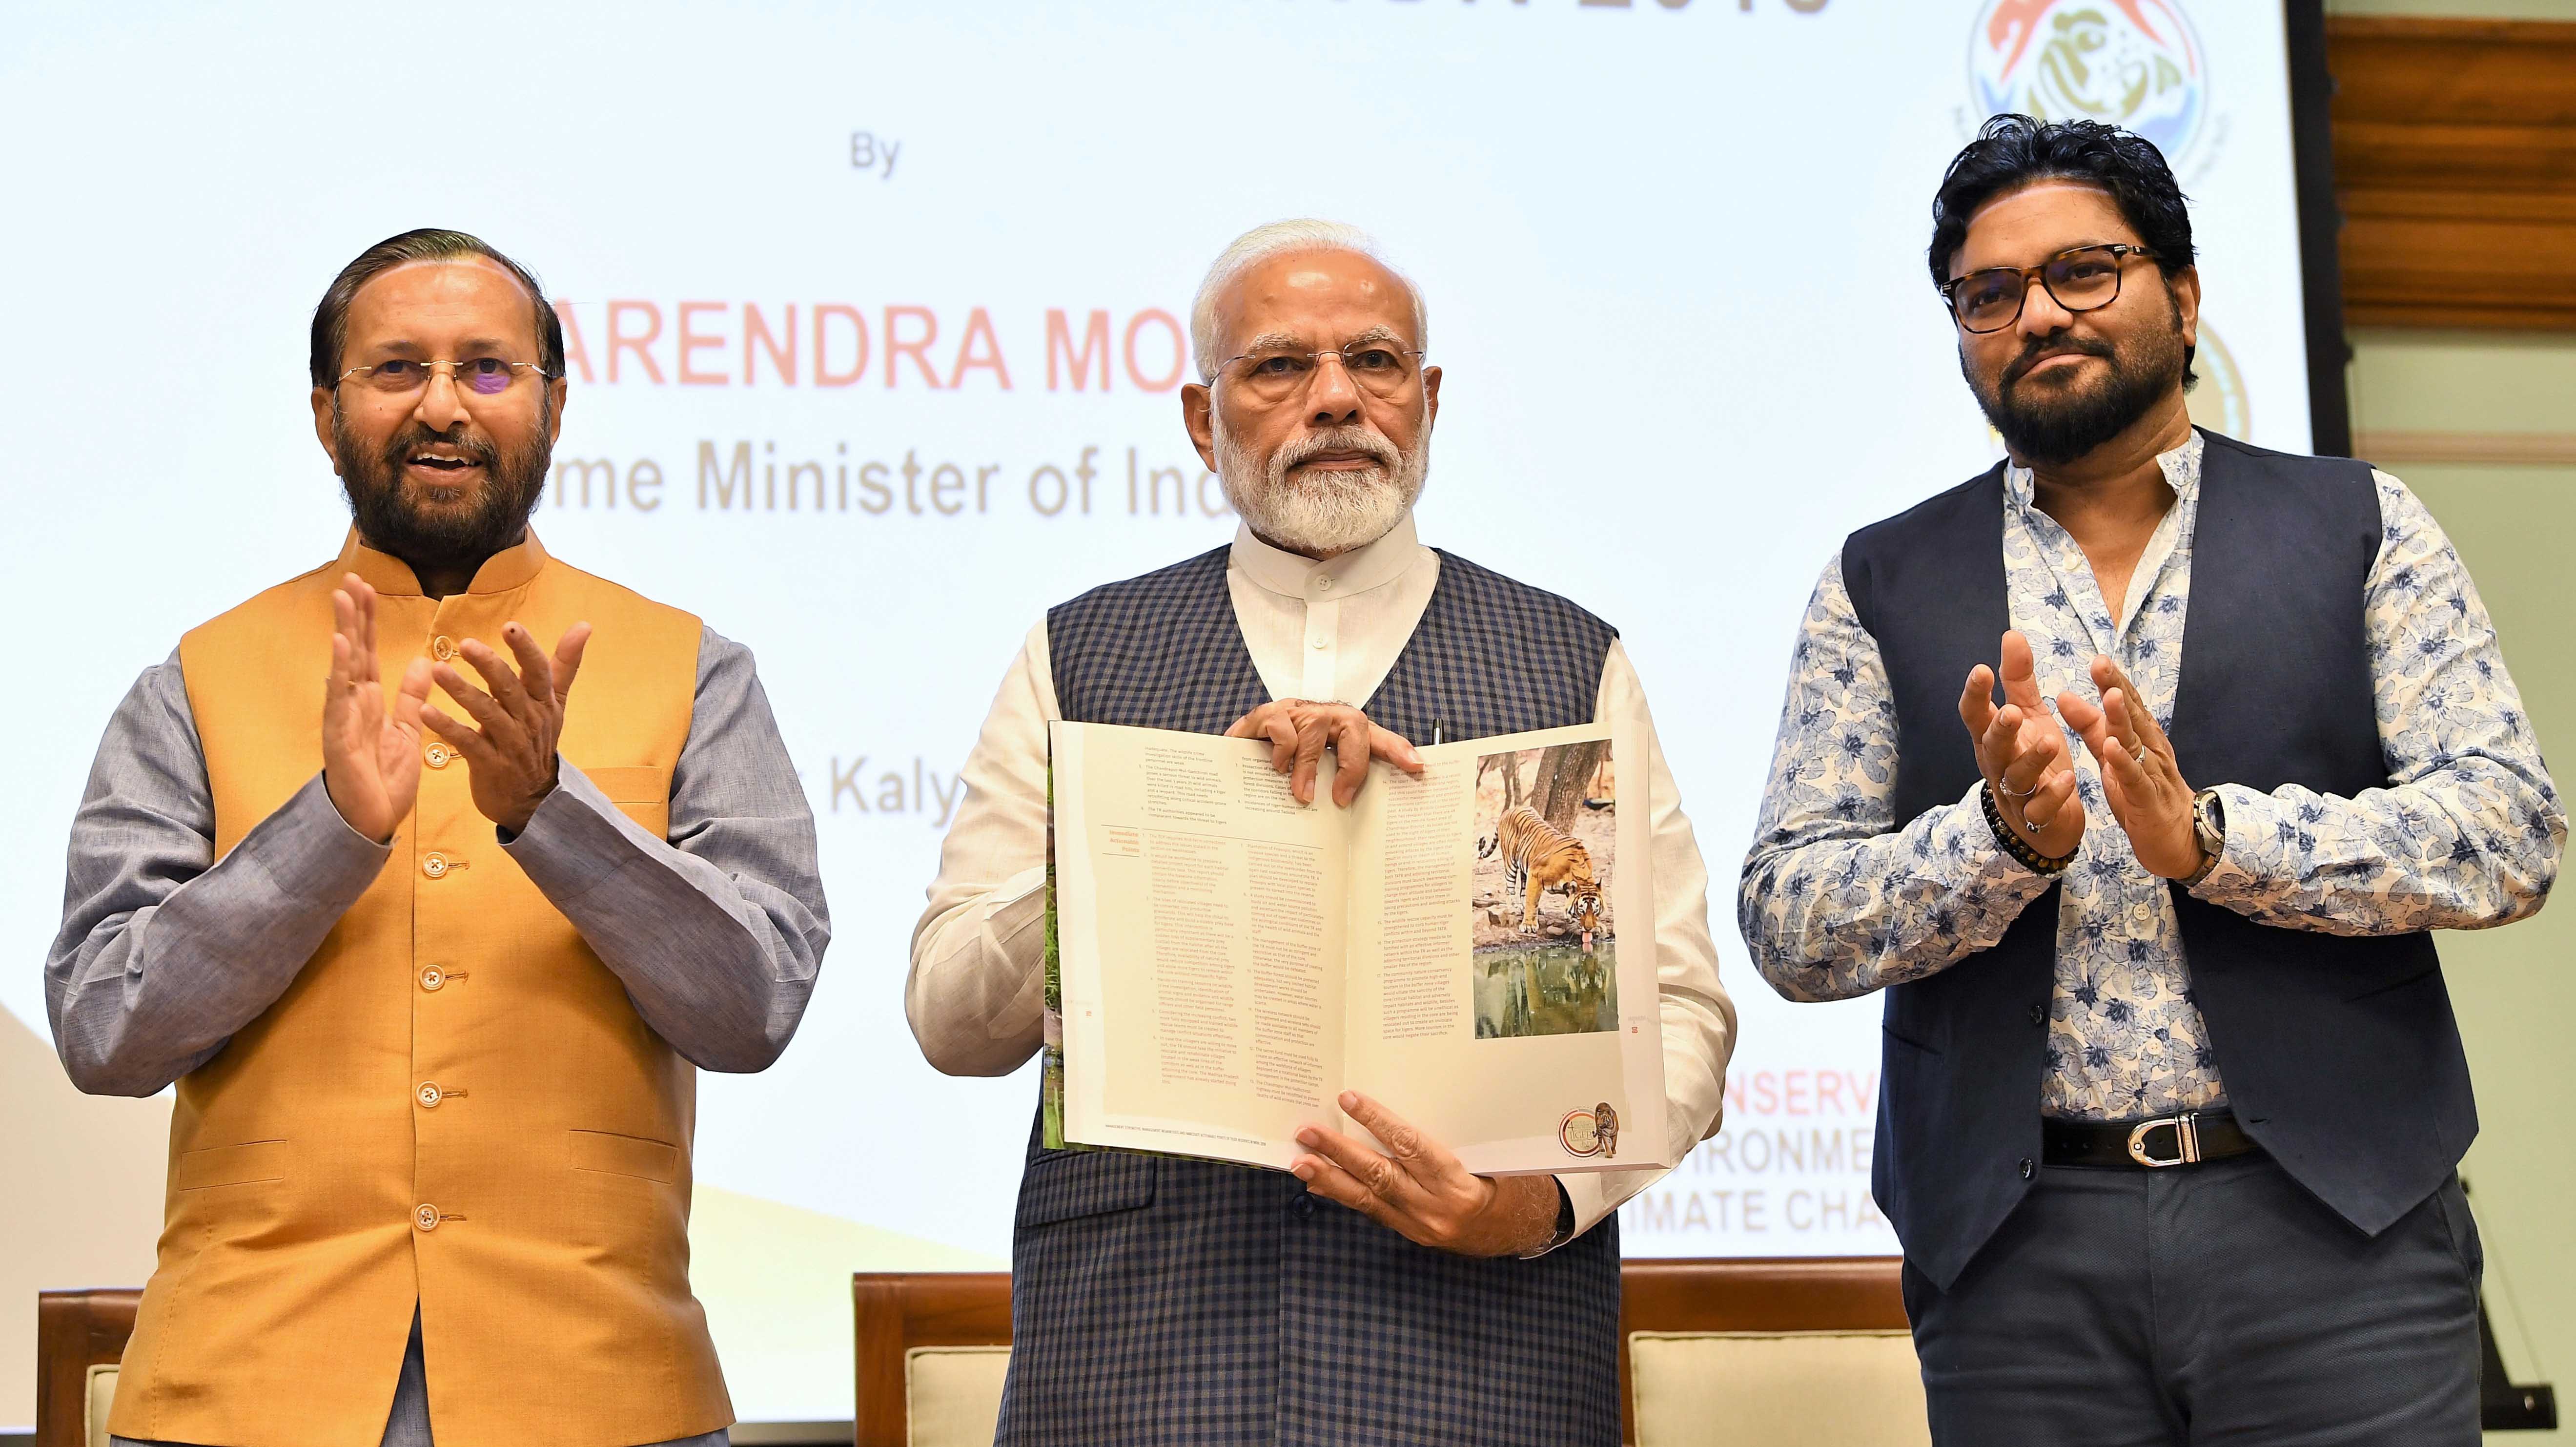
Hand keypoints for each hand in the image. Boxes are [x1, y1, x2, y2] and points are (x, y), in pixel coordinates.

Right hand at [322, 574, 432, 842]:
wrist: (372, 821)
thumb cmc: (383, 778)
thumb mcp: (408, 731)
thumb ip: (412, 697)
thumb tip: (423, 662)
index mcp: (369, 701)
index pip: (368, 652)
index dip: (367, 621)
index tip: (367, 588)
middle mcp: (352, 704)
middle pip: (353, 651)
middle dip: (353, 616)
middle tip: (352, 579)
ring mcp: (342, 719)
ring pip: (343, 668)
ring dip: (344, 633)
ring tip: (344, 600)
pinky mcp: (339, 738)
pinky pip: (340, 701)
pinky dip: (340, 673)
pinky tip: (341, 647)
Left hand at [419, 620, 591, 834]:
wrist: (532, 799)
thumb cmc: (537, 742)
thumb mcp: (554, 703)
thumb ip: (563, 664)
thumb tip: (584, 625)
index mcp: (542, 702)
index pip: (537, 670)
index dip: (525, 649)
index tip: (510, 627)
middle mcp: (529, 720)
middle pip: (510, 688)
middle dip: (489, 665)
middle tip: (465, 645)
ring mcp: (510, 743)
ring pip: (488, 713)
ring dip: (462, 691)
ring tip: (438, 671)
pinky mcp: (489, 764)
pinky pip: (467, 742)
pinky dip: (447, 727)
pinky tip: (425, 712)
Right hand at [1225, 699, 1423, 807]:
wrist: (1239, 747)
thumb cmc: (1284, 764)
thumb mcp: (1316, 775)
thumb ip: (1337, 787)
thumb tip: (1356, 813)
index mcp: (1342, 731)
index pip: (1377, 736)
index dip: (1398, 748)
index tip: (1417, 766)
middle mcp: (1324, 716)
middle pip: (1354, 725)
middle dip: (1351, 764)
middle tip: (1340, 799)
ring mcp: (1297, 711)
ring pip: (1316, 725)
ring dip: (1309, 764)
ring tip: (1302, 793)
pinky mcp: (1268, 713)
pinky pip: (1282, 724)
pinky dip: (1281, 749)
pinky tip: (1276, 767)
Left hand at [1292, 1091, 1561, 1256]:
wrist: (1516, 1229)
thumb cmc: (1505, 1180)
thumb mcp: (1487, 1154)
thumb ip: (1447, 1136)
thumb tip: (1399, 1107)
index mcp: (1460, 1183)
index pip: (1413, 1147)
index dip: (1379, 1122)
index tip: (1348, 1099)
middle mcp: (1436, 1207)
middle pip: (1381, 1175)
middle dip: (1340, 1153)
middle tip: (1307, 1132)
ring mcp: (1419, 1224)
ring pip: (1368, 1199)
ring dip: (1330, 1178)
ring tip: (1299, 1161)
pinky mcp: (1408, 1233)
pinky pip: (1370, 1212)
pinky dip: (1341, 1194)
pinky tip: (1316, 1181)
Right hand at [1958, 630, 2082, 860]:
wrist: (2045, 820)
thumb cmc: (2033, 758)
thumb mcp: (2029, 716)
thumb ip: (2018, 679)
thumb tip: (2011, 634)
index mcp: (1993, 738)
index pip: (1975, 716)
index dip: (1975, 695)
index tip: (1980, 670)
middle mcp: (1999, 765)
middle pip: (1992, 747)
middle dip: (2000, 730)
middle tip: (2011, 712)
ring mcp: (2016, 793)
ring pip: (2017, 778)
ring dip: (2032, 760)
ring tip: (2049, 741)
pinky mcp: (2036, 817)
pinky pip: (2041, 808)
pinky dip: (2054, 794)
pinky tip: (2069, 780)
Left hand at [2057, 655, 2202, 877]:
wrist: (2179, 839)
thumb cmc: (2143, 794)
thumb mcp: (2113, 757)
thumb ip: (2091, 727)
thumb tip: (2064, 696)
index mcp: (2142, 737)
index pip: (2127, 703)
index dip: (2113, 681)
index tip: (2097, 658)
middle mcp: (2150, 750)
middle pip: (2133, 715)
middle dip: (2118, 688)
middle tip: (2101, 663)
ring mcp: (2151, 774)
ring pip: (2137, 742)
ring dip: (2123, 719)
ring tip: (2111, 695)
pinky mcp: (2147, 800)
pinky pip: (2136, 779)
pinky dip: (2125, 763)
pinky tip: (2112, 748)